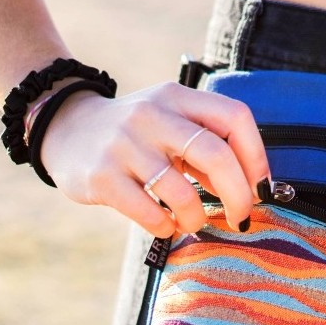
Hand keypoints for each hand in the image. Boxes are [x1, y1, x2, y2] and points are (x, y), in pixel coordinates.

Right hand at [37, 81, 271, 237]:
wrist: (65, 128)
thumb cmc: (136, 135)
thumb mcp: (170, 124)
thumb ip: (207, 149)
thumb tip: (250, 189)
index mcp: (177, 97)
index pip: (235, 117)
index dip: (257, 156)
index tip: (260, 187)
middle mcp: (153, 115)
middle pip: (216, 154)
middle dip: (238, 194)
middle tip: (241, 217)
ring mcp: (125, 145)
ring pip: (181, 192)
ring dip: (197, 216)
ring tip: (193, 221)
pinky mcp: (102, 177)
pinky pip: (149, 213)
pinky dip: (167, 227)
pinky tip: (166, 225)